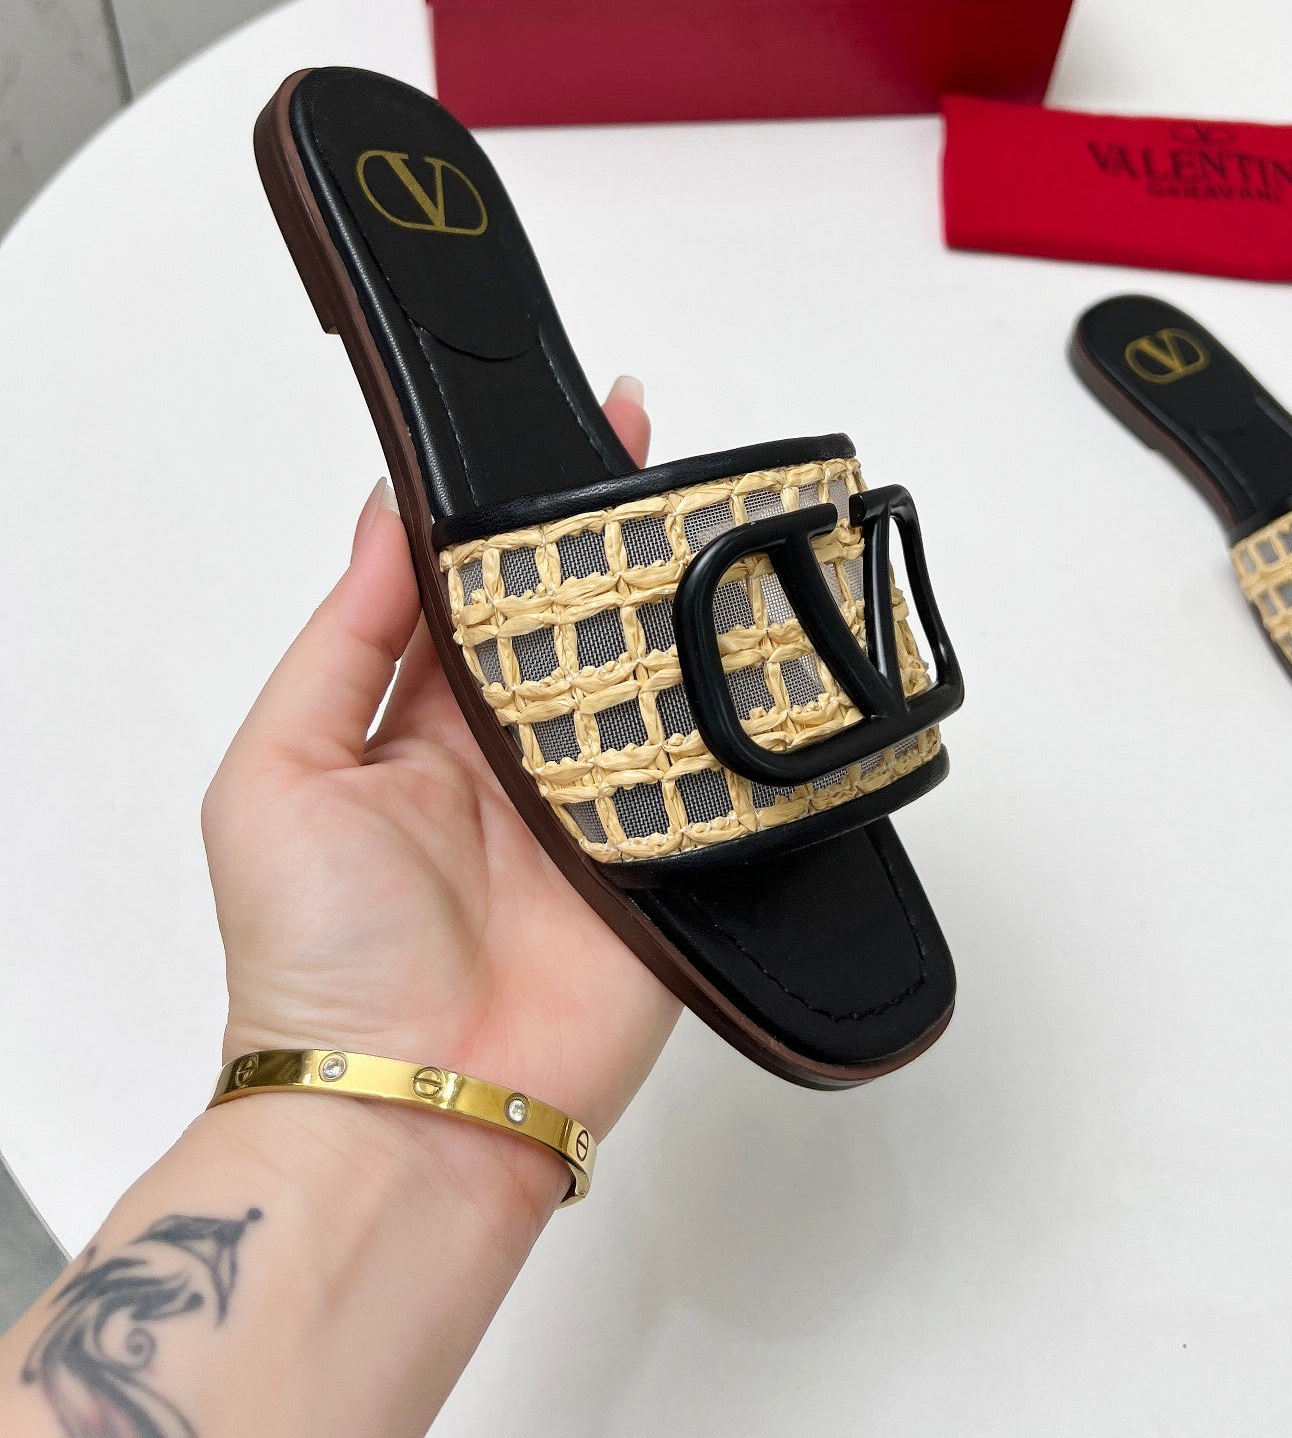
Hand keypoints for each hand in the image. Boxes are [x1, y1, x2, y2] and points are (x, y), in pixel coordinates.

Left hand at [201, 377, 677, 1186]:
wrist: (412, 1111)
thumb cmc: (316, 960)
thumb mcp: (277, 770)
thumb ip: (342, 636)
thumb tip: (389, 513)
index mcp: (427, 720)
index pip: (486, 588)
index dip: (524, 512)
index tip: (567, 432)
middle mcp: (519, 753)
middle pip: (584, 620)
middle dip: (619, 540)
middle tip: (657, 451)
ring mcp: (602, 803)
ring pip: (658, 678)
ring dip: (684, 611)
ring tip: (715, 519)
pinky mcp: (671, 860)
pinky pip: (716, 771)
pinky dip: (738, 717)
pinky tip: (762, 640)